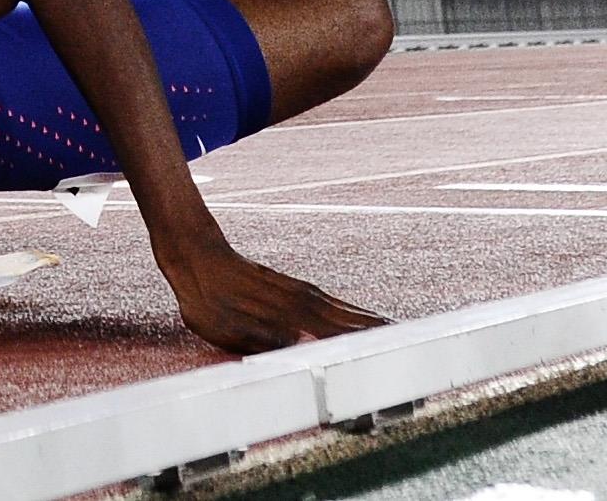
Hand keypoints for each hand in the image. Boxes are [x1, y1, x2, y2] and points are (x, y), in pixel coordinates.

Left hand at [160, 242, 384, 352]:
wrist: (193, 251)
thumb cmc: (204, 295)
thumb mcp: (225, 325)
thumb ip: (263, 337)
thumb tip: (300, 343)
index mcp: (290, 314)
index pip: (337, 333)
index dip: (365, 345)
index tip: (394, 355)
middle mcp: (302, 301)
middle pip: (350, 322)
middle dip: (380, 336)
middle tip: (413, 347)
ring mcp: (299, 292)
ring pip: (344, 311)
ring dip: (371, 324)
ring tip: (397, 334)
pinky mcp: (292, 288)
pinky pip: (331, 304)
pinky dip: (352, 313)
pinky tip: (358, 320)